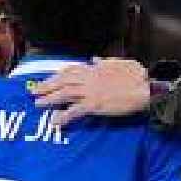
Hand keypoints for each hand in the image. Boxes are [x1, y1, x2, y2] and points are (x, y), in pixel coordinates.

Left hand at [30, 58, 149, 125]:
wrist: (146, 88)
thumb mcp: (119, 62)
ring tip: (38, 104)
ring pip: (64, 94)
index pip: (70, 70)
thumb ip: (104, 62)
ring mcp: (90, 92)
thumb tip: (94, 59)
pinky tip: (55, 121)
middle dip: (47, 86)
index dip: (57, 75)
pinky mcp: (95, 105)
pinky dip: (63, 116)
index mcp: (94, 69)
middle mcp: (89, 79)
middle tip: (34, 91)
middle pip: (63, 81)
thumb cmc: (137, 76)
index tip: (48, 79)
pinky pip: (74, 111)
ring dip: (49, 99)